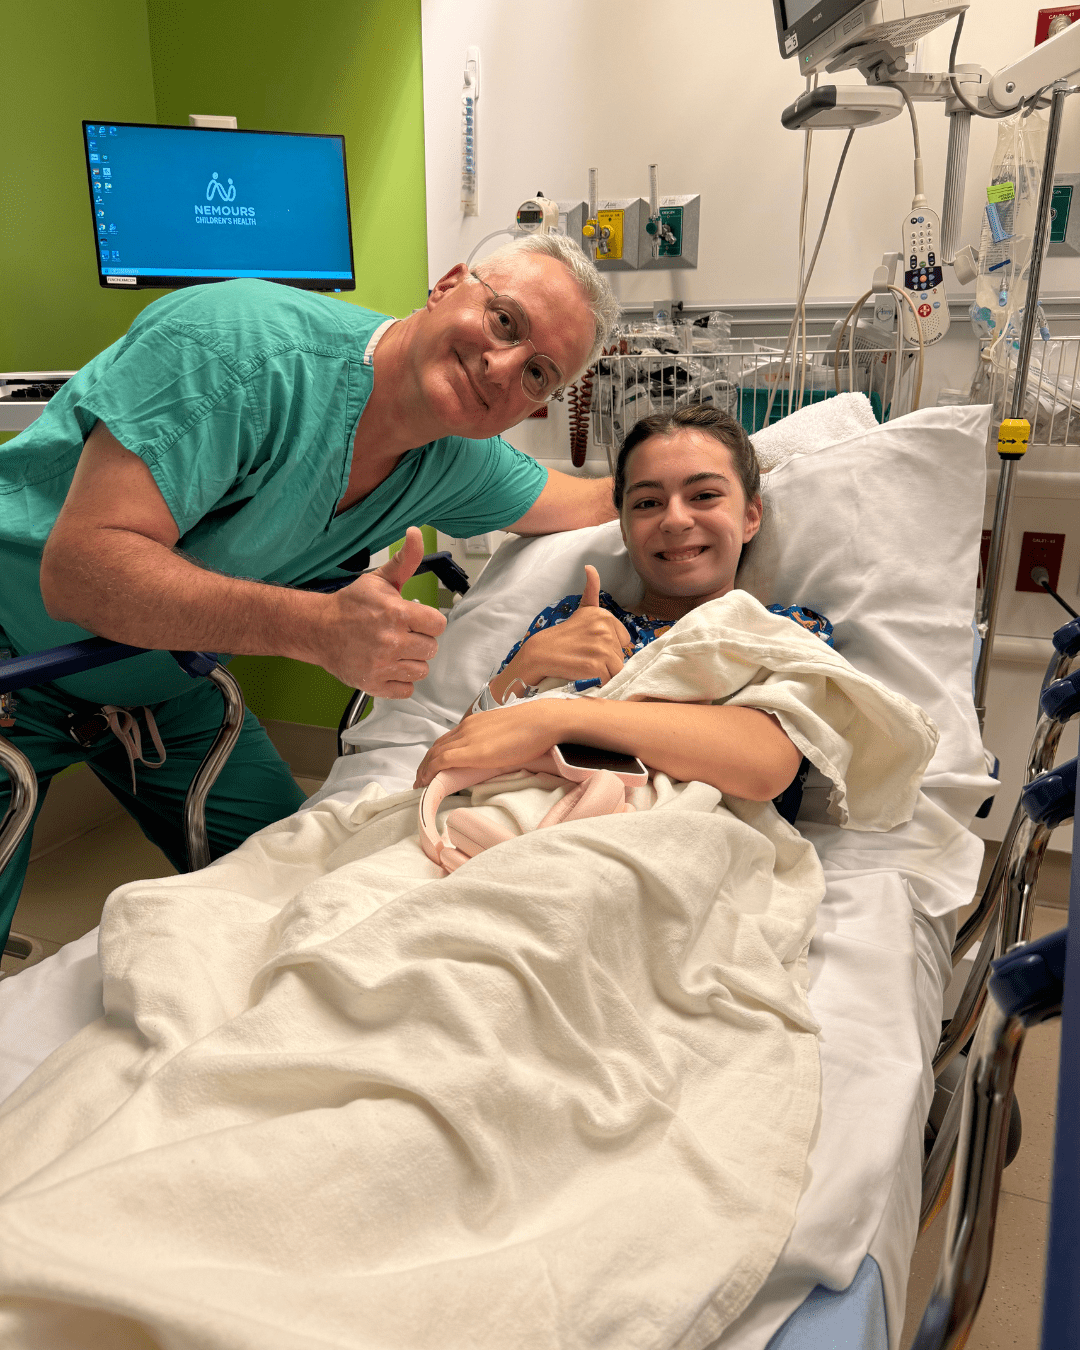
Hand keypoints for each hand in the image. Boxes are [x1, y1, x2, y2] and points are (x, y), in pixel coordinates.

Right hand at [314, 527, 446, 697]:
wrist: (318, 629)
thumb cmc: (351, 605)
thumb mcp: (379, 580)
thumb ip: (405, 560)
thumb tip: (416, 533)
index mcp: (396, 613)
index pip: (438, 625)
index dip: (429, 622)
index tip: (417, 621)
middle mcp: (391, 641)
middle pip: (431, 648)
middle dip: (419, 641)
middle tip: (401, 635)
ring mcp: (382, 664)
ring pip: (421, 670)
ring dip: (411, 661)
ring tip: (395, 651)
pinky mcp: (373, 683)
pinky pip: (406, 689)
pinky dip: (400, 681)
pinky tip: (388, 667)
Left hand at [414, 698, 571, 786]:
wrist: (543, 721)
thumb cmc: (535, 727)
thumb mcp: (509, 732)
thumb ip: (497, 740)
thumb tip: (497, 753)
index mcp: (475, 722)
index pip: (448, 739)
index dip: (436, 754)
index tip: (431, 767)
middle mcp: (467, 728)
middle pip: (437, 746)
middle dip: (425, 763)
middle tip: (420, 779)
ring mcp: (467, 738)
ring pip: (435, 754)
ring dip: (424, 769)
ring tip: (420, 784)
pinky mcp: (471, 751)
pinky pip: (441, 761)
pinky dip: (429, 771)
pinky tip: (425, 783)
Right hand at [493, 566, 631, 697]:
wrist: (539, 654)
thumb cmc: (562, 636)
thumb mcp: (582, 610)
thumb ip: (591, 590)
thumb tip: (590, 566)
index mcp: (604, 616)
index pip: (624, 640)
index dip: (609, 647)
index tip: (591, 646)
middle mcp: (604, 629)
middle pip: (621, 656)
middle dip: (606, 661)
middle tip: (584, 656)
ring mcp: (600, 648)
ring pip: (616, 670)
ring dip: (603, 673)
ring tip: (584, 665)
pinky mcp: (595, 665)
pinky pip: (609, 681)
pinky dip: (599, 683)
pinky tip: (584, 674)